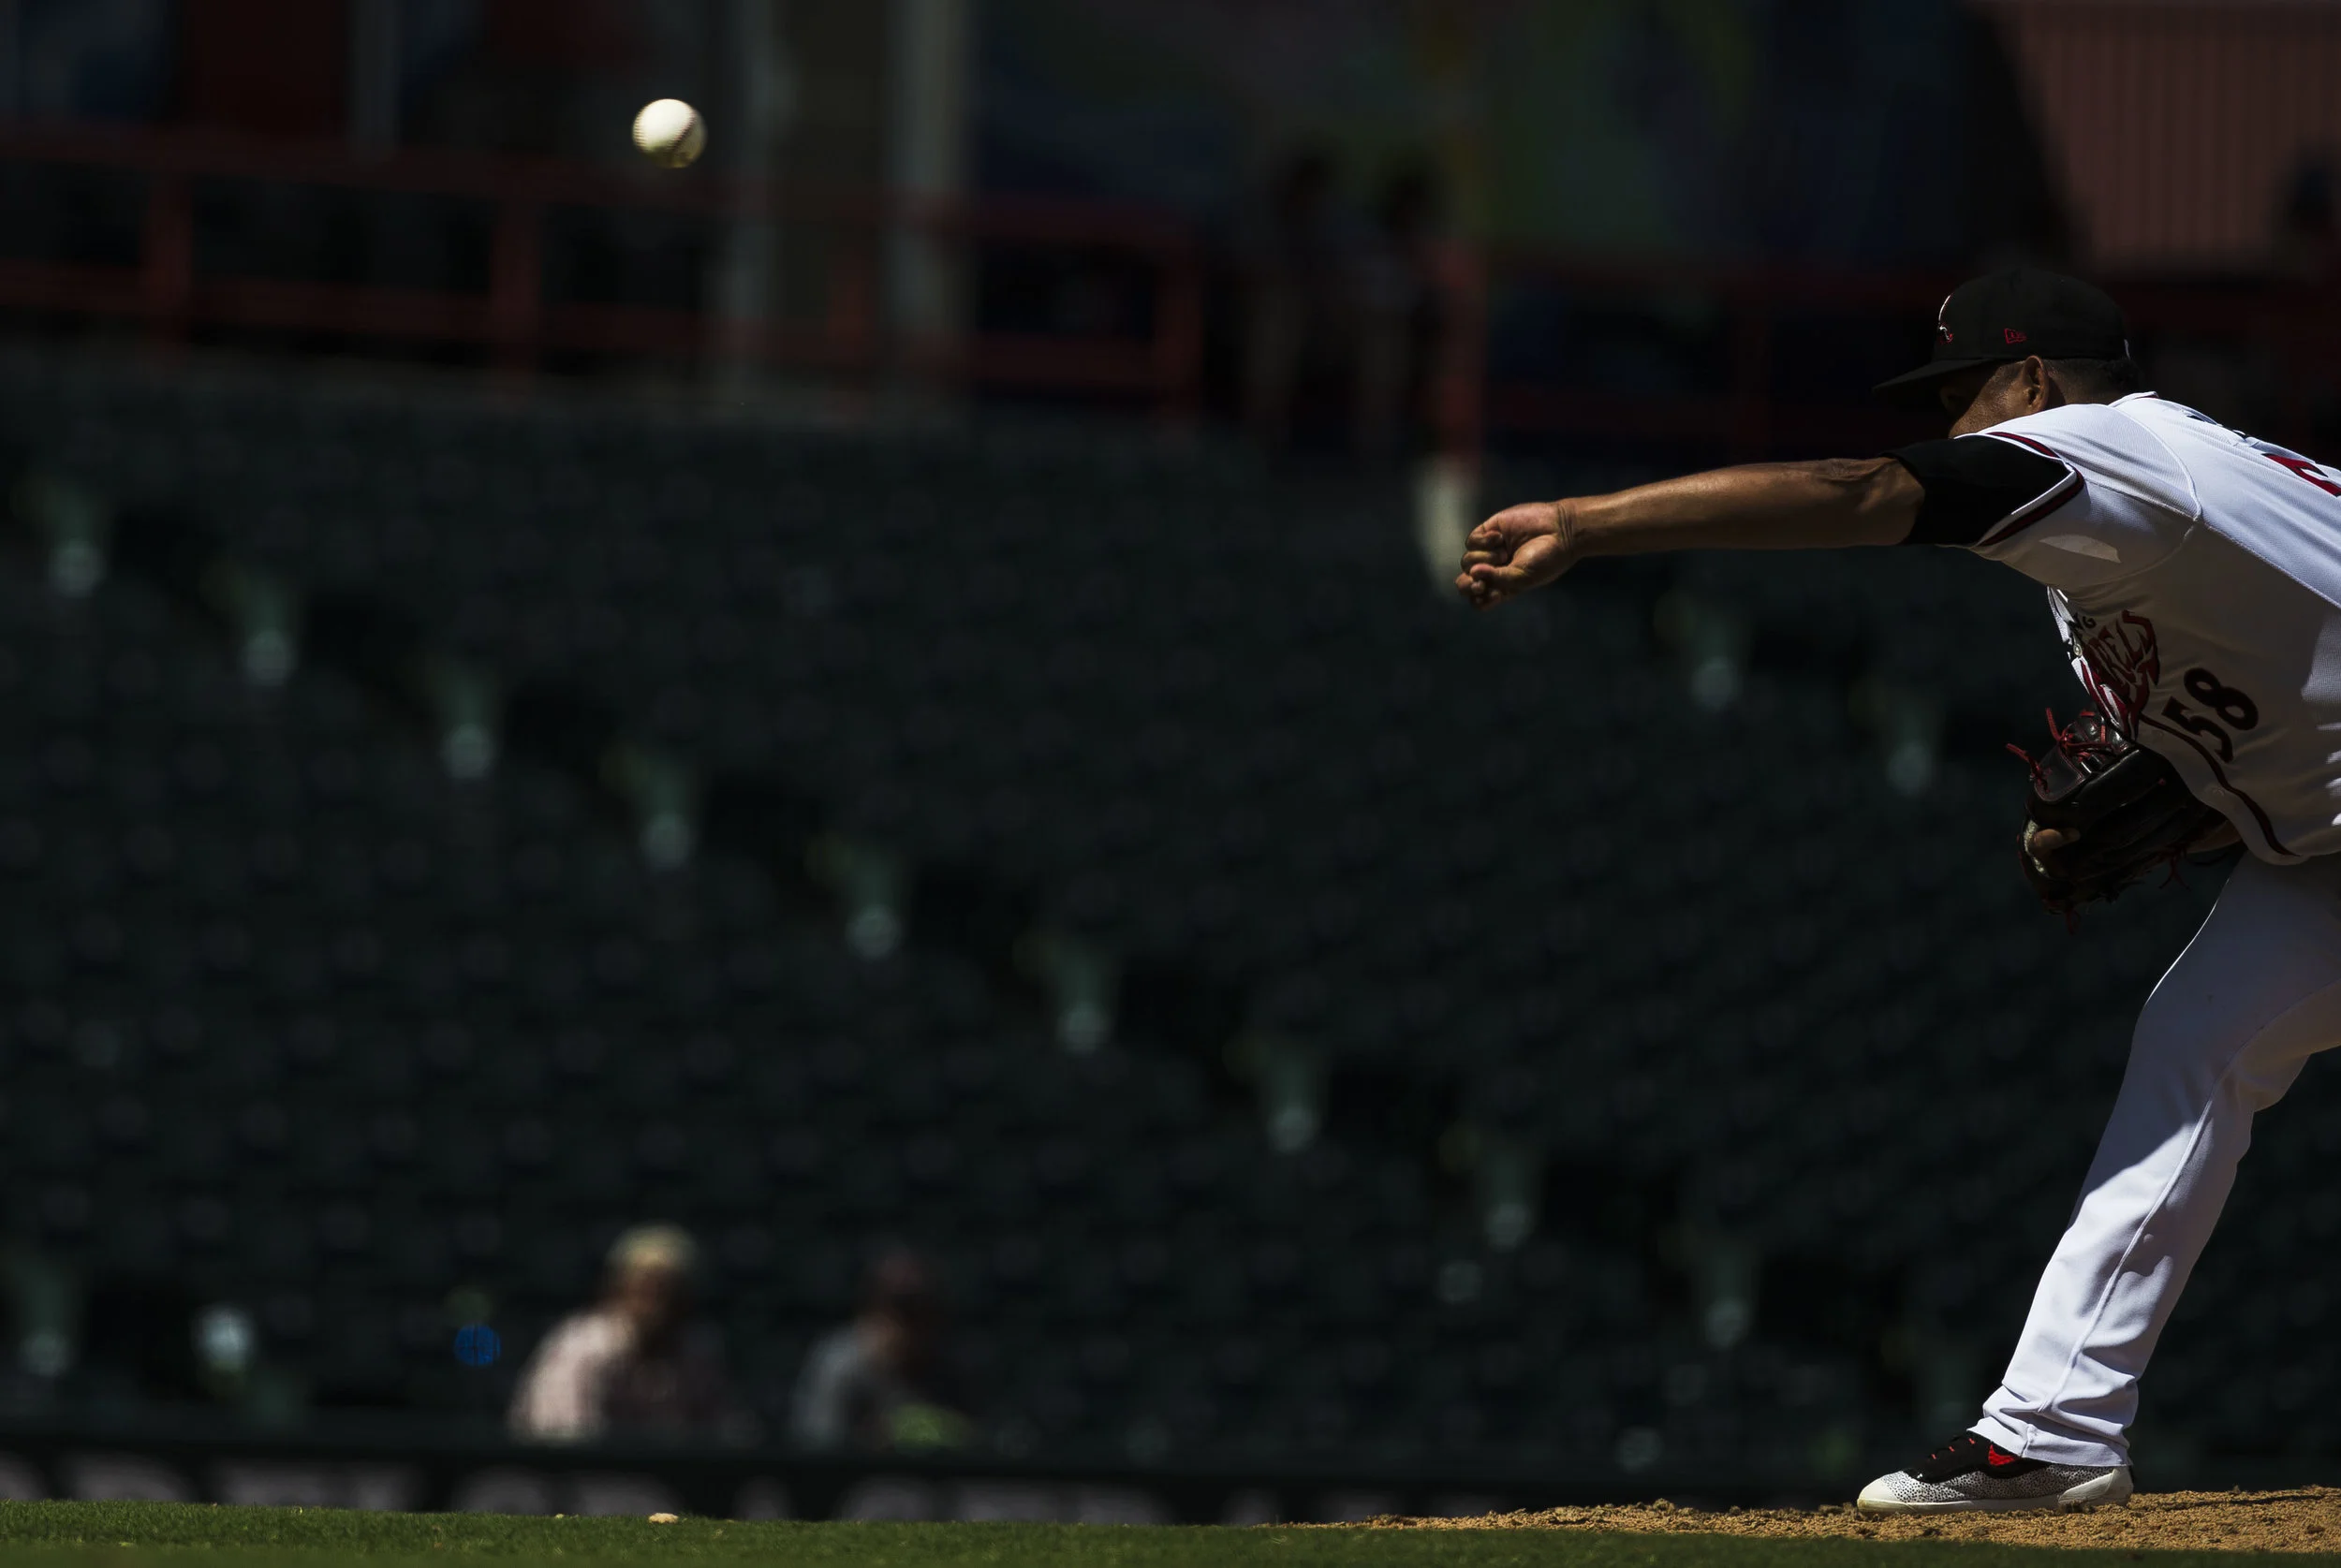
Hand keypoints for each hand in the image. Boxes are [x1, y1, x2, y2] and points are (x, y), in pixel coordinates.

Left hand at [1456, 501, 1576, 609]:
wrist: (1560, 531)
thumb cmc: (1546, 559)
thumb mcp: (1523, 577)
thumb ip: (1497, 579)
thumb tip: (1472, 572)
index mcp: (1503, 587)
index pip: (1477, 598)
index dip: (1475, 597)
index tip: (1485, 590)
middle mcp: (1494, 570)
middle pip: (1465, 581)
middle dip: (1468, 583)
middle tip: (1481, 580)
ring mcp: (1490, 551)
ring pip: (1467, 561)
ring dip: (1483, 558)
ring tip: (1504, 552)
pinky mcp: (1489, 532)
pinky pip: (1471, 541)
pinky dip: (1483, 541)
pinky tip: (1499, 537)